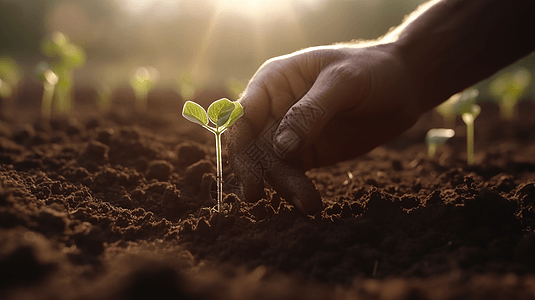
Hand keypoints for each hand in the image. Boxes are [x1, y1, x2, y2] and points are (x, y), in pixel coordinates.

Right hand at [226, 43, 420, 214]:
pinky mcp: (307, 154)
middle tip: (257, 196)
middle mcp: (274, 108)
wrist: (404, 86)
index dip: (238, 144)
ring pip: (273, 165)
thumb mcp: (344, 82)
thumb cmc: (372, 70)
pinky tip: (310, 204)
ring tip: (309, 205)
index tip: (248, 172)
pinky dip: (297, 191)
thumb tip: (281, 147)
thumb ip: (311, 112)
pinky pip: (292, 175)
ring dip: (284, 186)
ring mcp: (289, 133)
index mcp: (274, 81)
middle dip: (257, 170)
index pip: (242, 115)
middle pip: (252, 145)